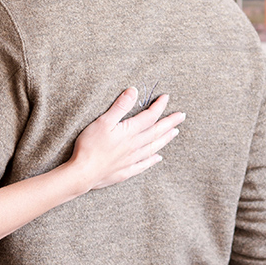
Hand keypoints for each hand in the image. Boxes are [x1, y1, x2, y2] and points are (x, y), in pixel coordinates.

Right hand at [67, 87, 184, 192]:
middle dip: (170, 122)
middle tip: (181, 116)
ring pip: (153, 147)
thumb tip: (134, 91)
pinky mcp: (126, 171)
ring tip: (175, 132)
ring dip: (165, 139)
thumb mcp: (103, 121)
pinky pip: (144, 165)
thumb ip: (120, 107)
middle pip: (156, 132)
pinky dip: (152, 160)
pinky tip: (158, 158)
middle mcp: (134, 146)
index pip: (149, 116)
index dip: (159, 106)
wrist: (84, 173)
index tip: (166, 97)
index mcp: (129, 132)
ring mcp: (131, 160)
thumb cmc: (90, 146)